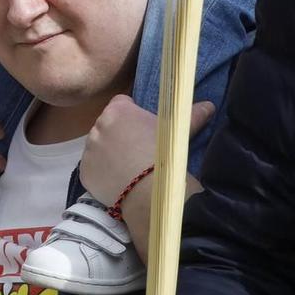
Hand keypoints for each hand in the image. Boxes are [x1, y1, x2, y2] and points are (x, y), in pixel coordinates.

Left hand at [77, 97, 212, 207]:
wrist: (148, 190)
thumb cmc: (163, 154)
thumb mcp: (177, 131)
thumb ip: (192, 114)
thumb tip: (210, 105)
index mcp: (118, 110)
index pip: (122, 104)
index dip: (133, 114)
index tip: (143, 128)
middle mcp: (98, 125)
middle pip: (108, 125)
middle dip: (119, 135)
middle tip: (137, 151)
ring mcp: (89, 149)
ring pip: (99, 147)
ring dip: (109, 154)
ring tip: (129, 169)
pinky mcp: (84, 171)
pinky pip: (92, 169)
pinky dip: (101, 174)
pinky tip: (118, 182)